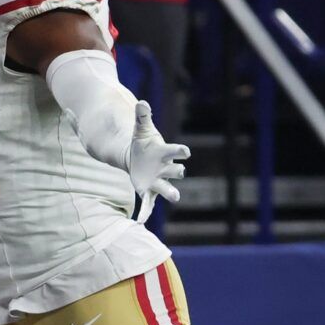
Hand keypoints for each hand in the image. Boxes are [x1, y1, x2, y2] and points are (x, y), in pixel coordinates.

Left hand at [128, 99, 188, 222]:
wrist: (138, 157)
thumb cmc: (143, 143)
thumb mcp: (140, 129)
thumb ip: (142, 117)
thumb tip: (141, 102)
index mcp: (164, 153)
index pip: (176, 151)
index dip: (181, 151)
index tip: (186, 152)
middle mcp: (165, 169)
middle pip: (176, 171)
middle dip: (178, 172)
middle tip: (181, 172)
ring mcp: (158, 181)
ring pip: (167, 189)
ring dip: (171, 193)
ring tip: (176, 197)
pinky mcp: (149, 192)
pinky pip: (149, 204)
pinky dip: (145, 213)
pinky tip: (139, 221)